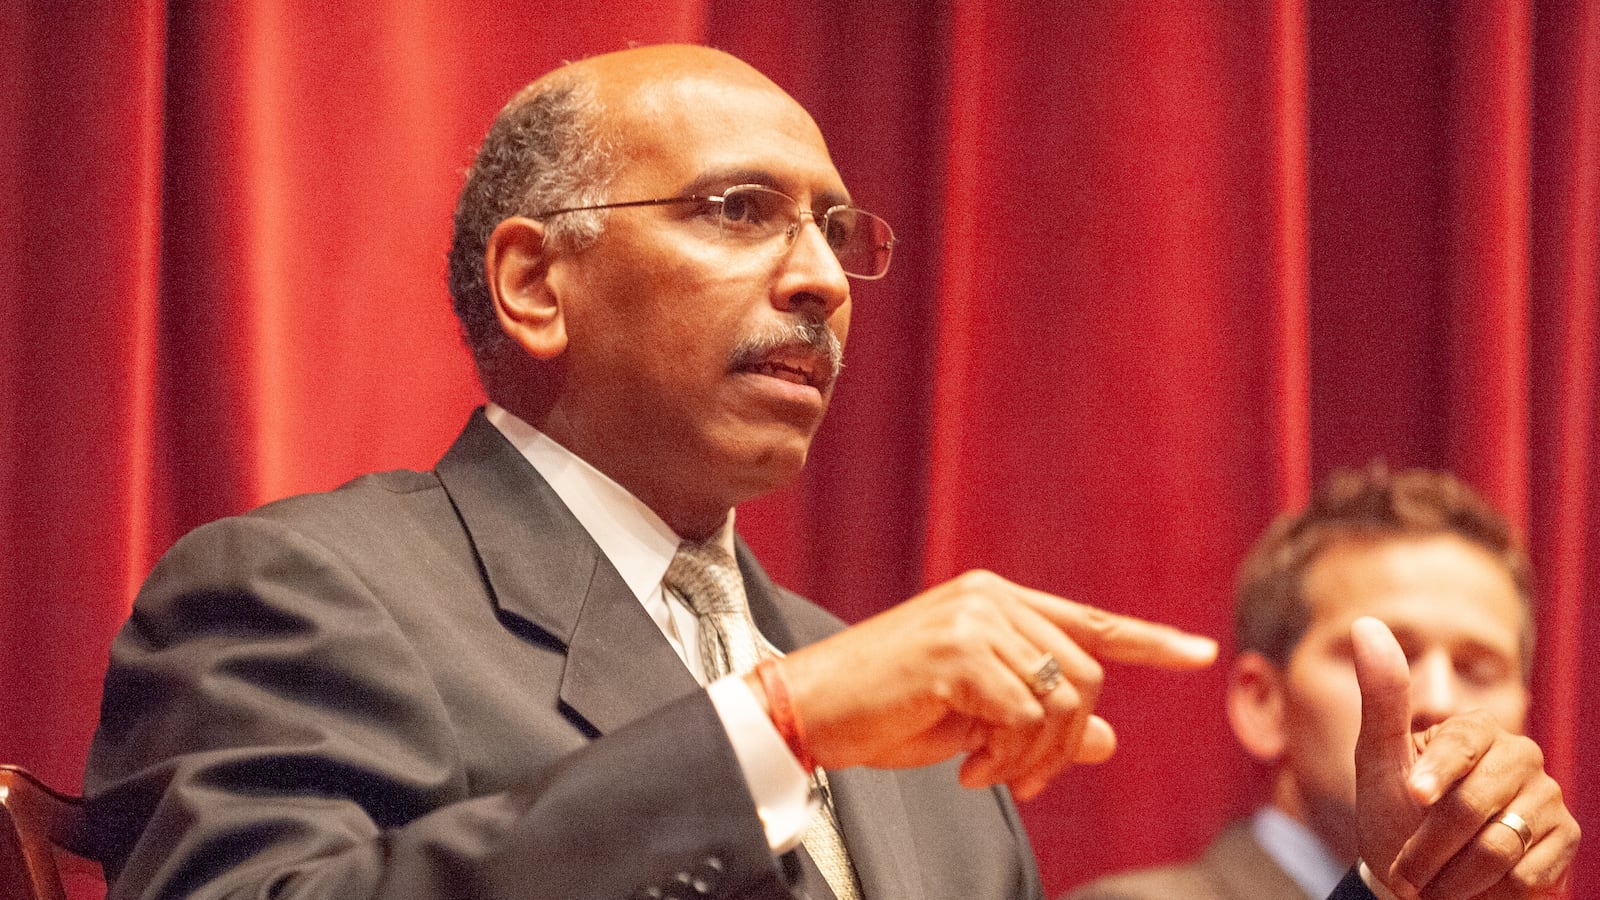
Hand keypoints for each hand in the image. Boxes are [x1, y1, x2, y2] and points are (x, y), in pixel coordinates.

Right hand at [767, 570, 1216, 799]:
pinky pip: (1025, 719)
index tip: (1202, 654)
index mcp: (996, 599)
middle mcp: (991, 597)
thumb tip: (1108, 741)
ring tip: (992, 775)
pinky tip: (968, 771)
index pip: (1089, 621)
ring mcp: (975, 620)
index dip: (1150, 641)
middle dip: (1066, 742)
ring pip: (1061, 702)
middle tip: (1025, 781)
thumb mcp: (974, 718)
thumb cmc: (885, 709)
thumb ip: (1041, 719)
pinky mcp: (958, 652)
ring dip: (1035, 758)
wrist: (809, 708)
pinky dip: (1007, 759)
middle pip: (1086, 676)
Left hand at [1352, 616, 1578, 897]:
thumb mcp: (1378, 759)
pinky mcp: (1565, 838)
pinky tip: (1474, 887)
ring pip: (1500, 844)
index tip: (1413, 797)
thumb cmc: (1393, 814)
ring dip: (1454, 875)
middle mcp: (1519, 755)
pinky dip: (1491, 890)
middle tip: (1407, 870)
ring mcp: (1546, 796)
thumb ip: (1382, 697)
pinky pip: (1529, 873)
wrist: (1421, 879)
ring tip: (1433, 881)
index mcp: (1474, 728)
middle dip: (1430, 845)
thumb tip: (1366, 623)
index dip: (1435, 773)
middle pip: (1475, 803)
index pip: (1462, 742)